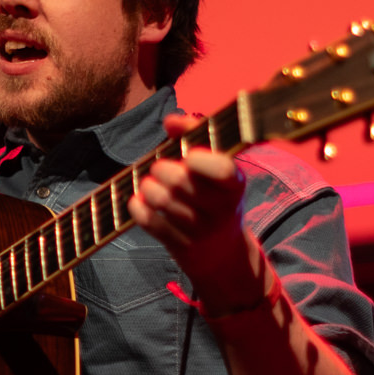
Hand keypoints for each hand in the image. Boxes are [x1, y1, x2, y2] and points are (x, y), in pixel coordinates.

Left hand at [127, 114, 270, 310]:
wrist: (222, 253)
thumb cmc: (214, 197)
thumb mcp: (215, 169)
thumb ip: (193, 137)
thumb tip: (171, 121)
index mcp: (235, 183)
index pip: (223, 169)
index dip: (200, 159)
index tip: (187, 155)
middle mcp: (222, 209)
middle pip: (181, 181)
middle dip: (161, 169)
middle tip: (159, 168)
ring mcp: (202, 231)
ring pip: (163, 201)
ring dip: (148, 186)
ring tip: (149, 184)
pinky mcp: (182, 247)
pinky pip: (150, 222)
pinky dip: (138, 208)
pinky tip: (139, 201)